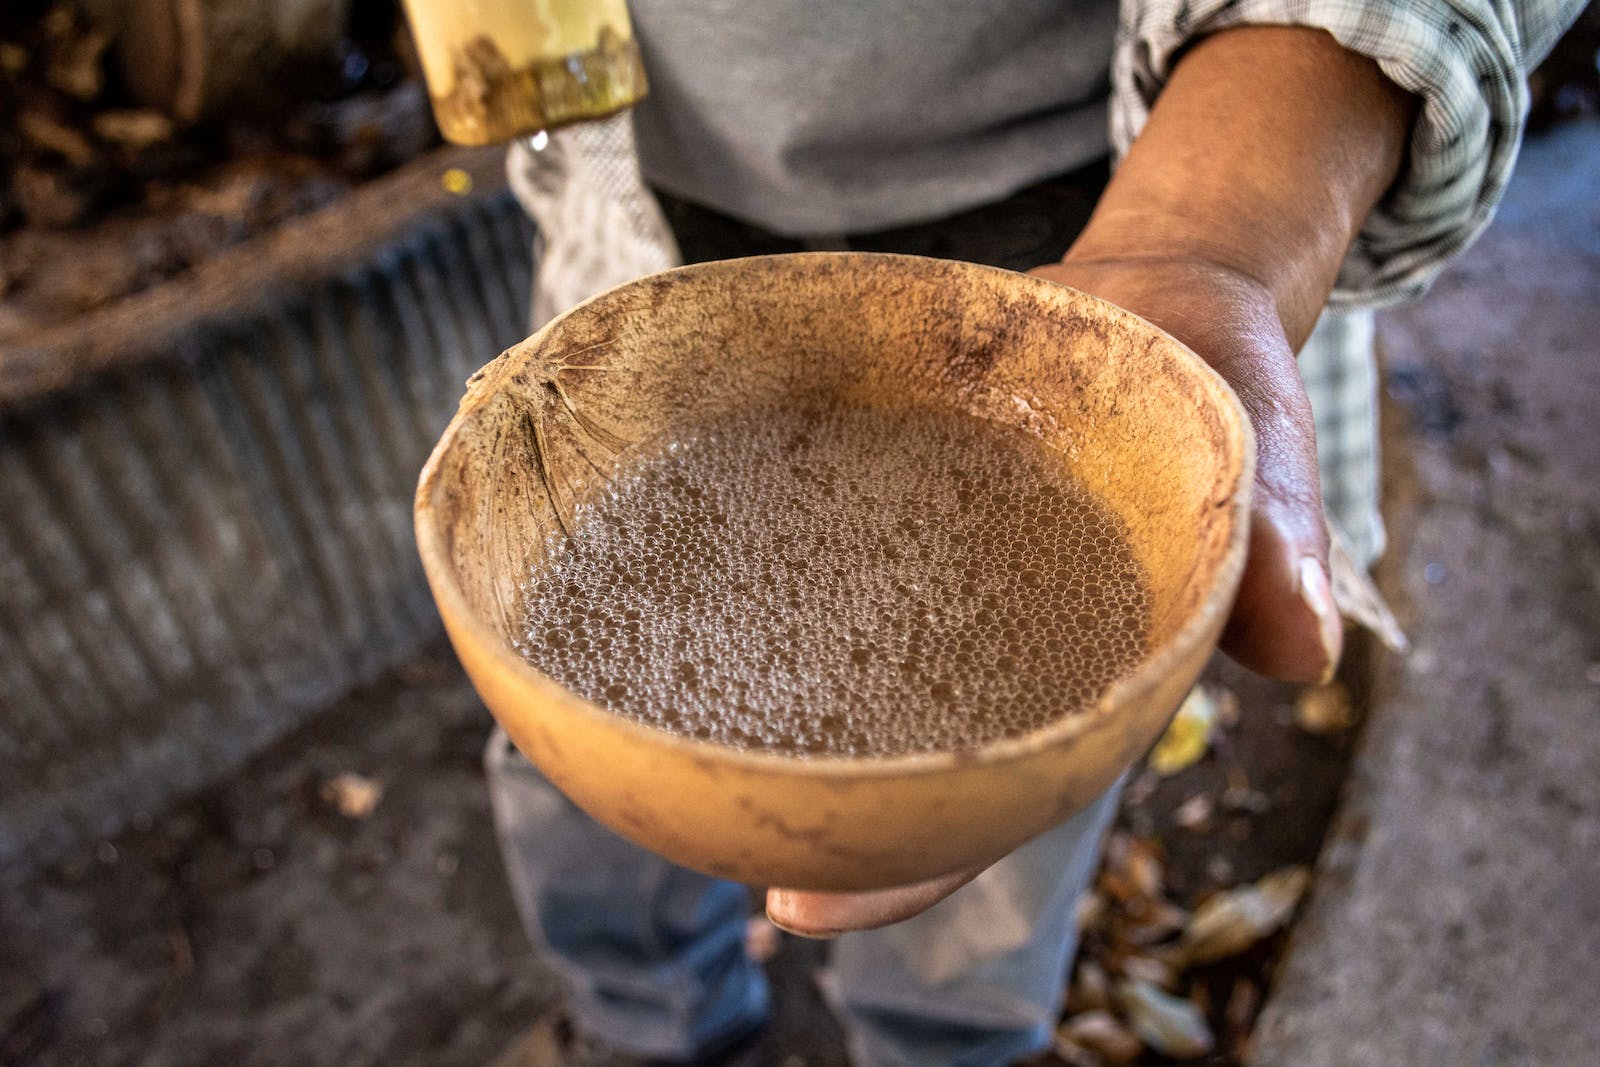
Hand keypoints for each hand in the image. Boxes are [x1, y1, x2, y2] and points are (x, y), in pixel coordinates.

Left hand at [766, 26, 1411, 937]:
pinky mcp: (899, 509)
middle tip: (703, 839)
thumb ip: (1279, 548)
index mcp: (1088, 673)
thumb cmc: (1220, 390)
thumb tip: (1306, 655)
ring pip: (849, 671)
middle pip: (901, 764)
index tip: (808, 903)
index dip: (913, 867)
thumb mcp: (1265, 455)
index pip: (995, 801)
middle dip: (815, 815)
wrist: (1161, 299)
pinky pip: (830, 559)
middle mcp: (1000, 647)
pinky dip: (766, 581)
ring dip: (768, 706)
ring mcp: (944, 584)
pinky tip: (691, 590)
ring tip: (657, 726)